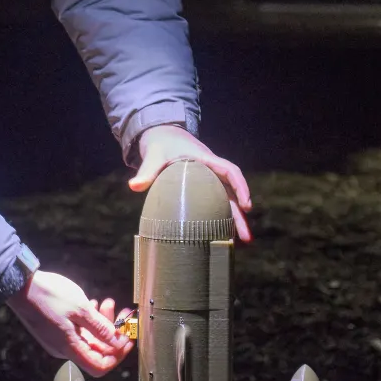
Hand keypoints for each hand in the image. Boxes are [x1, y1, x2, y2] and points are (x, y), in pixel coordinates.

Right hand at [7, 271, 129, 376]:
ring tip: (107, 302)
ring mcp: (58, 339)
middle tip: (123, 314)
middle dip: (113, 333)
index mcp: (70, 348)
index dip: (118, 355)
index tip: (128, 337)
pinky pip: (77, 331)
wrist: (19, 285)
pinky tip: (93, 304)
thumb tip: (117, 341)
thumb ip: (101, 327)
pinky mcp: (54, 330)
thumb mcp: (80, 309)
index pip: (100, 366)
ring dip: (101, 323)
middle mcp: (64, 348)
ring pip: (88, 338)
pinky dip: (88, 321)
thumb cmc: (48, 295)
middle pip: (96, 351)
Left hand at [129, 124, 253, 241]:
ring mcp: (209, 180)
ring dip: (235, 221)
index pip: (229, 171)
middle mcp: (212, 171)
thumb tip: (134, 186)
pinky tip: (223, 235)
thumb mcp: (153, 155)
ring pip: (227, 201)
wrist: (162, 136)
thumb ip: (146, 171)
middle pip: (232, 194)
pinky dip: (222, 218)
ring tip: (241, 244)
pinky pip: (218, 203)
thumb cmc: (160, 144)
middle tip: (246, 238)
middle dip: (240, 216)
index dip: (240, 187)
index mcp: (205, 159)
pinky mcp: (204, 187)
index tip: (246, 205)